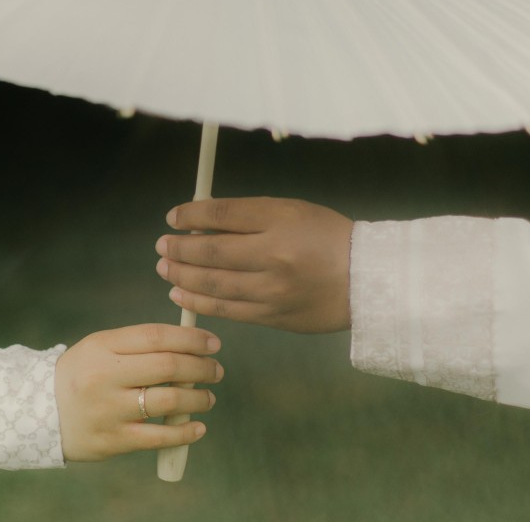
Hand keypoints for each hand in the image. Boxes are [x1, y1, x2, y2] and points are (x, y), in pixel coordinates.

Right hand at [54, 324, 221, 461]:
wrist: (39, 413)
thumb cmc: (83, 375)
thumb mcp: (101, 348)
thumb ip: (140, 344)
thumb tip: (190, 344)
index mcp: (103, 346)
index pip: (156, 336)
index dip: (191, 338)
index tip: (213, 343)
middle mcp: (105, 376)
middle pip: (168, 366)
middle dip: (201, 367)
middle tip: (216, 370)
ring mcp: (109, 410)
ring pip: (168, 401)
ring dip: (198, 398)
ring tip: (208, 398)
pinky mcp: (113, 440)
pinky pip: (158, 437)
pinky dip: (184, 432)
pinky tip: (198, 427)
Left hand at [155, 197, 352, 333]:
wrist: (367, 280)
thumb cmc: (327, 238)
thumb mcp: (292, 212)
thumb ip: (249, 216)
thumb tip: (201, 223)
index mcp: (281, 220)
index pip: (223, 214)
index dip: (191, 215)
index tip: (173, 217)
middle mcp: (275, 255)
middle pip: (212, 252)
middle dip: (179, 248)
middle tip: (162, 245)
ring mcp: (274, 290)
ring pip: (214, 284)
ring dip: (182, 275)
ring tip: (165, 268)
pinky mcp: (274, 317)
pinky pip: (227, 310)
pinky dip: (199, 301)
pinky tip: (181, 293)